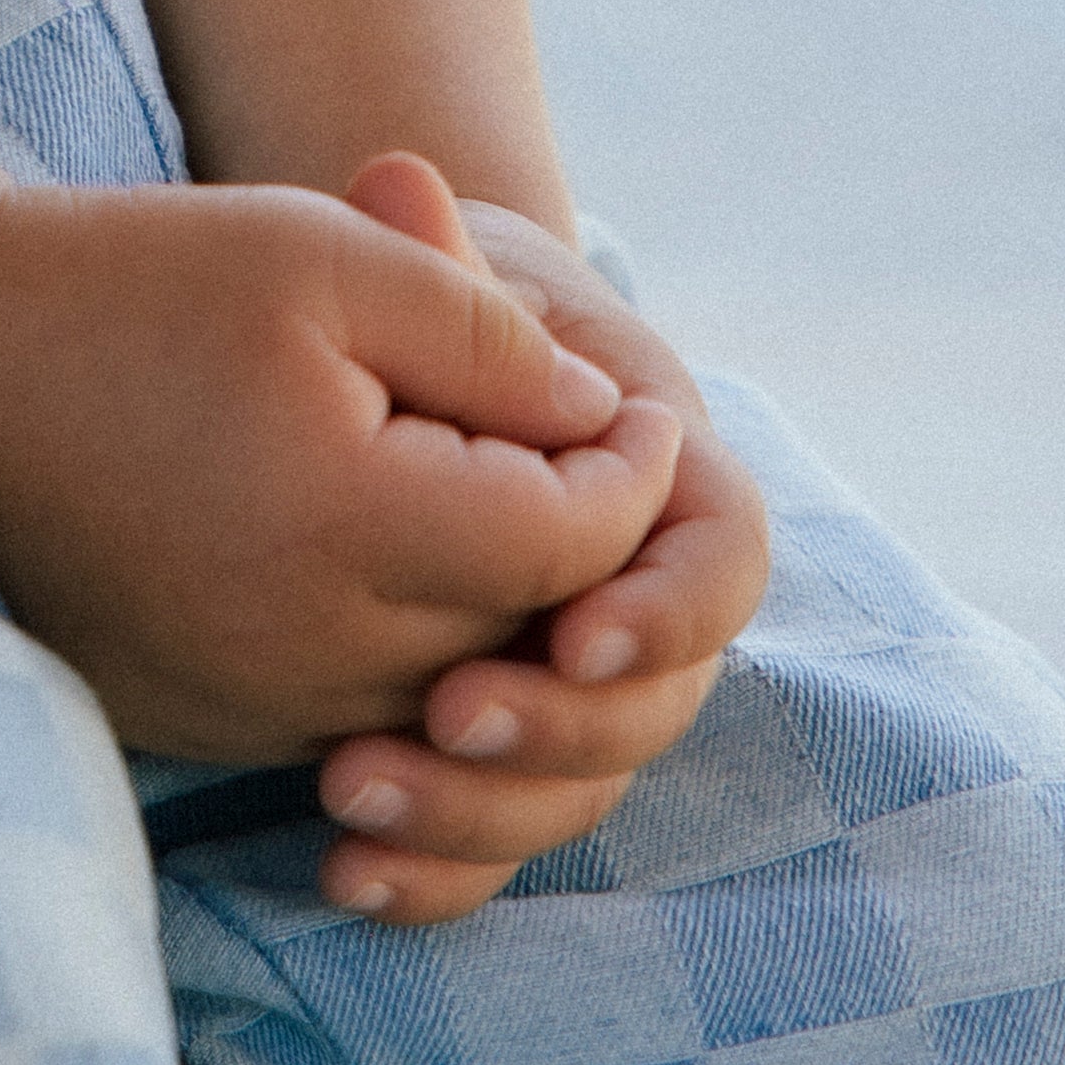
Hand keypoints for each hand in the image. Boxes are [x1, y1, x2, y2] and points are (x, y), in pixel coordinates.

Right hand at [0, 172, 681, 761]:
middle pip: (521, 634)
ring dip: (498, 615)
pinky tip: (388, 562)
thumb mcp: (325, 253)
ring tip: (504, 506)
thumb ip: (485, 333)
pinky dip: (402, 658)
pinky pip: (353, 717)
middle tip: (591, 455)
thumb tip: (600, 424)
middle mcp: (306, 650)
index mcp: (348, 526)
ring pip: (448, 694)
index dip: (625, 471)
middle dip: (576, 546)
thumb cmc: (134, 280)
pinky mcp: (199, 722)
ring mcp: (246, 703)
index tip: (630, 403)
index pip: (567, 544)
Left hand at [311, 157, 769, 922]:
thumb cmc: (421, 289)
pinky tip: (342, 876)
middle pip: (657, 702)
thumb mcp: (433, 262)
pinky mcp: (491, 745)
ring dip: (481, 811)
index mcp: (663, 471)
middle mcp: (637, 592)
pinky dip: (435, 872)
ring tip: (349, 796)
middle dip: (561, 726)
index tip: (571, 622)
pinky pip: (493, 834)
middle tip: (446, 718)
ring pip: (577, 788)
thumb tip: (404, 188)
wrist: (372, 356)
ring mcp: (569, 682)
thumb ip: (435, 252)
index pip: (722, 559)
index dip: (665, 605)